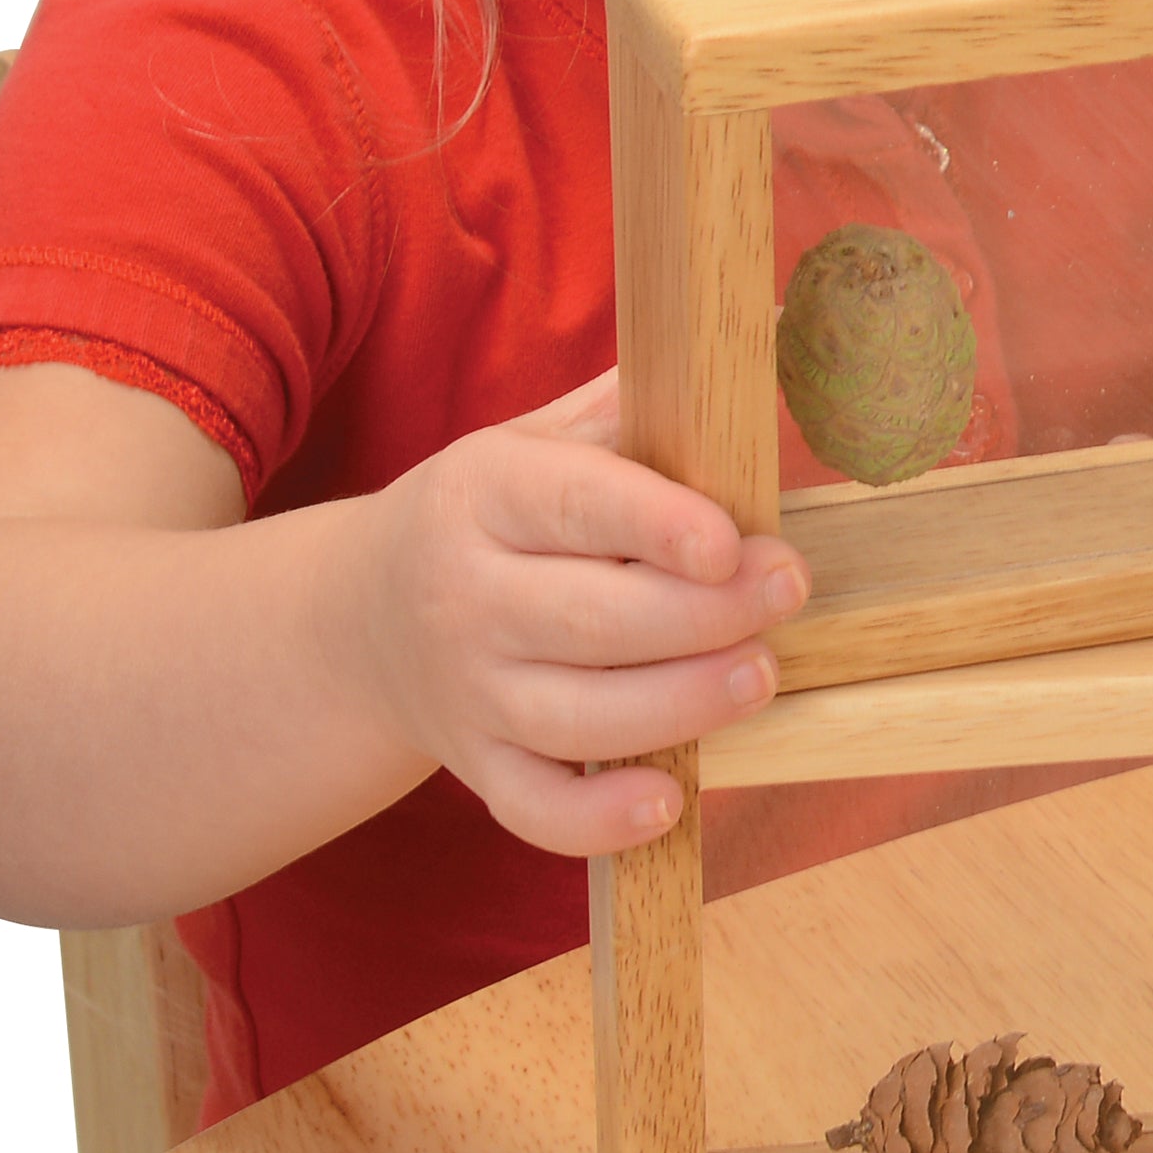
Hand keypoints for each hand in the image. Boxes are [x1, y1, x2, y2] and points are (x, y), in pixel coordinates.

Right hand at [348, 368, 807, 858]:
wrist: (365, 618)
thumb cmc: (494, 516)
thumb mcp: (536, 440)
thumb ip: (629, 408)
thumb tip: (747, 332)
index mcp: (486, 495)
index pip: (575, 506)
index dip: (656, 525)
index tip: (731, 540)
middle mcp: (467, 596)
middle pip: (590, 620)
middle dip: (701, 614)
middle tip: (787, 591)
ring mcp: (468, 693)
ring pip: (576, 718)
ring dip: (678, 707)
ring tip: (761, 677)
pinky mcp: (476, 768)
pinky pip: (534, 811)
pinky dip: (598, 819)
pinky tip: (670, 800)